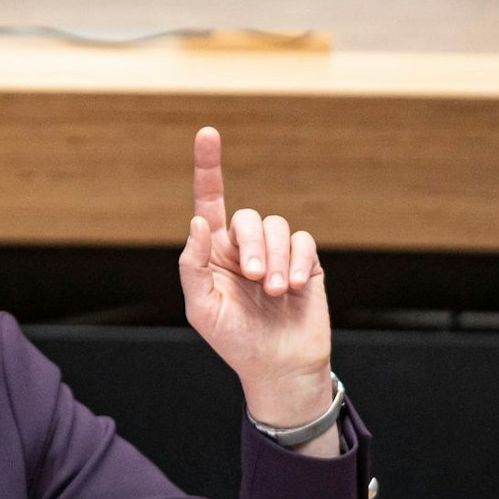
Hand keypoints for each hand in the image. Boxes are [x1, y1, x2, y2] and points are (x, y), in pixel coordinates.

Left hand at [178, 127, 333, 430]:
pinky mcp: (306, 262)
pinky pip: (303, 242)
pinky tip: (295, 288)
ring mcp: (276, 254)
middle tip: (255, 279)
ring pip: (277, 227)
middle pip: (247, 217)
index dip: (207, 167)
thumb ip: (193, 265)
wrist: (277, 366)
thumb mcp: (200, 308)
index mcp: (213, 253)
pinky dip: (298, 262)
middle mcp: (244, 247)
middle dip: (252, 245)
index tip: (207, 132)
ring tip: (276, 292)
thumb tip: (198, 222)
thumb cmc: (233, 340)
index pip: (209, 201)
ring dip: (275, 259)